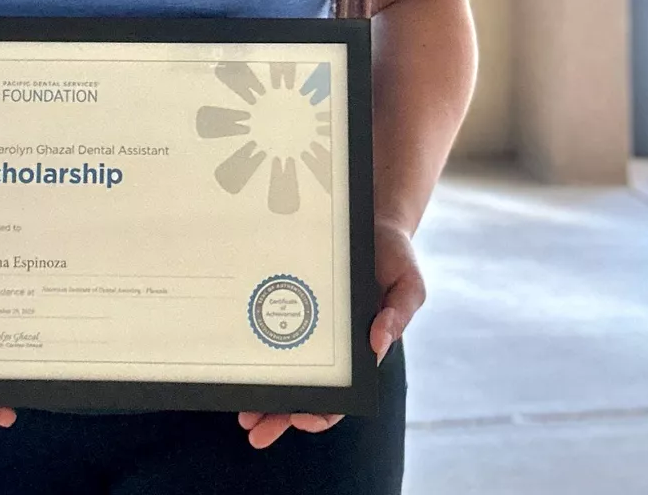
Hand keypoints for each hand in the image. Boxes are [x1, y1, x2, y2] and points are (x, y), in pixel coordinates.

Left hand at [237, 220, 422, 448]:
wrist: (373, 219)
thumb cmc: (394, 256)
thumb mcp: (408, 285)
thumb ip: (398, 315)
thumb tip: (378, 344)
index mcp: (361, 350)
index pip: (341, 395)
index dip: (322, 412)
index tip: (301, 418)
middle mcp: (334, 345)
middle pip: (305, 391)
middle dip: (279, 415)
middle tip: (252, 428)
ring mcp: (312, 325)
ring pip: (285, 369)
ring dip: (264, 394)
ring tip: (240, 411)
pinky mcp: (294, 301)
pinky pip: (274, 330)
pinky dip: (258, 349)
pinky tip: (239, 361)